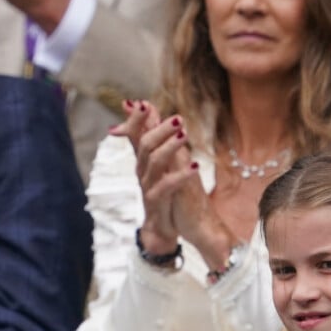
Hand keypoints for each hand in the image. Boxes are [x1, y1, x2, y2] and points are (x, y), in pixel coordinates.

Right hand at [112, 100, 234, 265]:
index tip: (142, 103)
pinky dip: (180, 175)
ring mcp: (148, 187)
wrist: (164, 227)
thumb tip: (149, 106)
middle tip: (178, 119)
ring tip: (184, 135)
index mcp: (144, 160)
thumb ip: (157, 136)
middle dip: (159, 129)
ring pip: (154, 162)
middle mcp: (143, 171)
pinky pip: (165, 186)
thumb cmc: (165, 192)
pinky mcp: (156, 202)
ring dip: (170, 147)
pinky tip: (194, 167)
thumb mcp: (163, 162)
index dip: (136, 119)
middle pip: (145, 144)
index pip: (136, 134)